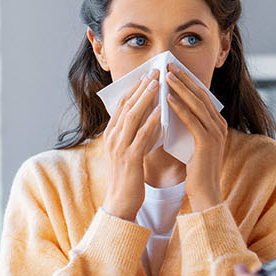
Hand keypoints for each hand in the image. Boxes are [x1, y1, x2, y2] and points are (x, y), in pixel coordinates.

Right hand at [101, 72, 162, 220]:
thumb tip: (151, 117)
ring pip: (132, 116)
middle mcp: (113, 138)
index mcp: (112, 135)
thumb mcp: (130, 151)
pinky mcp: (130, 159)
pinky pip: (141, 135)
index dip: (134, 89)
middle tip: (154, 72)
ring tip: (158, 83)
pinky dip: (152, 121)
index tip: (147, 75)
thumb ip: (136, 134)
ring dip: (146, 98)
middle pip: (126, 106)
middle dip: (141, 87)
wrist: (121, 204)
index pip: (122, 105)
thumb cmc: (129, 178)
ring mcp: (119, 147)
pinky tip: (163, 110)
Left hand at [164, 64, 227, 211]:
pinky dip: (179, 107)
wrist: (205, 193)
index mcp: (217, 124)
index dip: (188, 80)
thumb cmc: (195, 170)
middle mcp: (219, 125)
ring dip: (180, 88)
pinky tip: (167, 98)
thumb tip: (171, 108)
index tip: (173, 68)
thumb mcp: (192, 142)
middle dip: (184, 78)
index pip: (202, 96)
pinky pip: (192, 120)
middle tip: (168, 65)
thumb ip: (188, 126)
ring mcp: (215, 133)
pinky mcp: (207, 142)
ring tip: (165, 76)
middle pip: (200, 95)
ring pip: (196, 104)